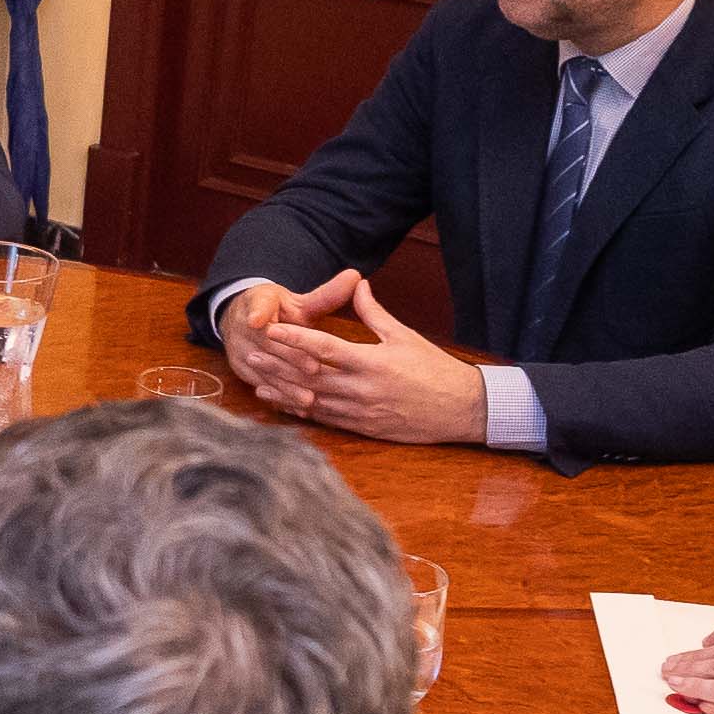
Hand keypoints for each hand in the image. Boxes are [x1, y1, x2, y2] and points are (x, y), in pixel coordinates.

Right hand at [211, 281, 323, 412]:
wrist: (243, 321)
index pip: (257, 307)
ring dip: (286, 385)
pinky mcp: (243, 372)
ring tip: (309, 398)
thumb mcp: (299, 301)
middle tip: (314, 369)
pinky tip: (300, 409)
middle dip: (289, 358)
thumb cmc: (279, 311)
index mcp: (256, 303)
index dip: (259, 314)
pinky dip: (282, 398)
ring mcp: (240, 352)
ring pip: (264, 370)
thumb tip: (356, 276)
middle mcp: (242, 328)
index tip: (259, 321)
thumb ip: (327, 294)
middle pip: (266, 345)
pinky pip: (263, 386)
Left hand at [247, 271, 494, 443]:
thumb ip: (374, 313)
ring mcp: (361, 412)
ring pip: (313, 402)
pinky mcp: (363, 429)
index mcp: (371, 363)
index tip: (271, 330)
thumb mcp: (404, 337)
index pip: (323, 349)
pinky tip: (286, 404)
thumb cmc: (435, 369)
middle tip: (251, 355)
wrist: (461, 410)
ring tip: (257, 382)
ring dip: (284, 392)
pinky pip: (326, 420)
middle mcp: (362, 390)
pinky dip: (303, 412)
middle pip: (309, 378)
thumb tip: (358, 284)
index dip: (294, 339)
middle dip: (279, 367)